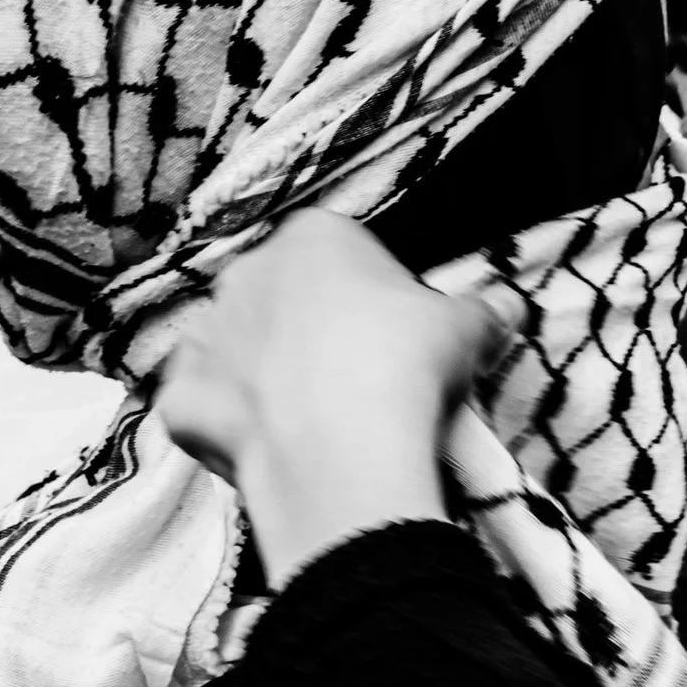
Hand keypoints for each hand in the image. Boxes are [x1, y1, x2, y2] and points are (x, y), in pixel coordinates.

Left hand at [157, 210, 504, 580]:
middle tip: (366, 381)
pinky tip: (269, 447)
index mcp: (315, 236)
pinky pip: (204, 405)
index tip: (403, 340)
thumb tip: (506, 308)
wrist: (342, 449)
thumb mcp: (468, 329)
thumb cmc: (405, 366)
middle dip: (316, 332)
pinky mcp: (179, 398)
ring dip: (268, 374)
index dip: (379, 298)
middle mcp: (246, 272)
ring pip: (239, 349)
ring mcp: (205, 335)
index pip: (347, 255)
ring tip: (320, 420)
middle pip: (287, 298)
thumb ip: (484, 311)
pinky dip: (228, 424)